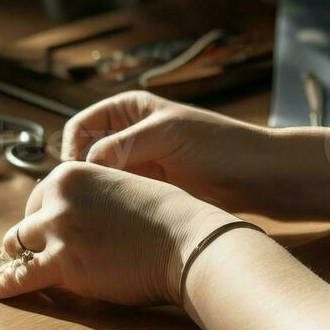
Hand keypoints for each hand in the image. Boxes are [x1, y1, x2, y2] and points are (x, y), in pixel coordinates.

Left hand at [0, 161, 232, 305]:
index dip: (44, 217)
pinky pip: (20, 278)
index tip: (46, 232)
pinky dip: (7, 285)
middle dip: (30, 239)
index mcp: (73, 173)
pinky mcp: (62, 264)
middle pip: (26, 221)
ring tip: (16, 274)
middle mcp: (58, 196)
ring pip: (18, 247)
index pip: (41, 196)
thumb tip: (84, 212)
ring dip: (20, 261)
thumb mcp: (123, 186)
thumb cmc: (168, 217)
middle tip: (33, 255)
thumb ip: (96, 195)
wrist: (186, 241)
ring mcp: (57, 230)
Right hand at [61, 92, 277, 212]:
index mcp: (128, 109)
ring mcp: (137, 163)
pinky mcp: (147, 188)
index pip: (80, 127)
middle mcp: (128, 133)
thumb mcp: (167, 135)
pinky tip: (112, 221)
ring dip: (94, 195)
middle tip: (77, 202)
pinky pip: (117, 196)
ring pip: (98, 180)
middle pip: (84, 155)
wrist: (257, 176)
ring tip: (94, 214)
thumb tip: (84, 164)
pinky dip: (110, 206)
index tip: (75, 178)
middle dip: (80, 177)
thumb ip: (124, 145)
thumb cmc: (219, 145)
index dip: (71, 151)